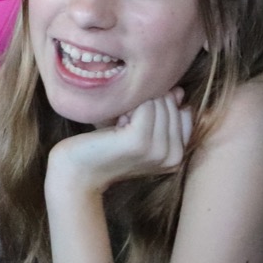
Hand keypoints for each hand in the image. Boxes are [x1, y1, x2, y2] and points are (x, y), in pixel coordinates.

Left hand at [46, 90, 191, 193]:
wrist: (78, 171)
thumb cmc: (107, 147)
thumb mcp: (141, 130)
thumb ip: (164, 113)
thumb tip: (178, 91)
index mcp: (177, 156)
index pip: (185, 114)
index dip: (159, 109)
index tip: (136, 124)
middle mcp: (173, 157)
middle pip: (171, 105)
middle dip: (147, 105)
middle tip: (125, 125)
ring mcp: (158, 150)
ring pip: (159, 102)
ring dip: (136, 105)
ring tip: (120, 126)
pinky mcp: (139, 141)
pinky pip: (145, 105)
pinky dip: (128, 106)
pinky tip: (116, 124)